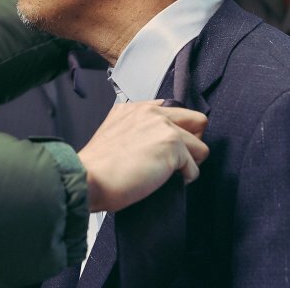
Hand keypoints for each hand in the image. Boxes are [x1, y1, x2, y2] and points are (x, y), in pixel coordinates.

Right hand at [77, 100, 207, 211]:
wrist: (89, 177)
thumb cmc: (97, 165)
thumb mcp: (113, 133)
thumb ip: (137, 128)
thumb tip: (156, 142)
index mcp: (135, 108)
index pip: (174, 111)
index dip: (177, 132)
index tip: (167, 148)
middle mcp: (151, 112)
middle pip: (197, 121)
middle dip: (193, 143)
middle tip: (176, 161)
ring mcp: (164, 127)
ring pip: (201, 147)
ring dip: (188, 164)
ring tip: (166, 173)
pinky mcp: (173, 146)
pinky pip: (194, 169)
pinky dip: (183, 180)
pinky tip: (162, 180)